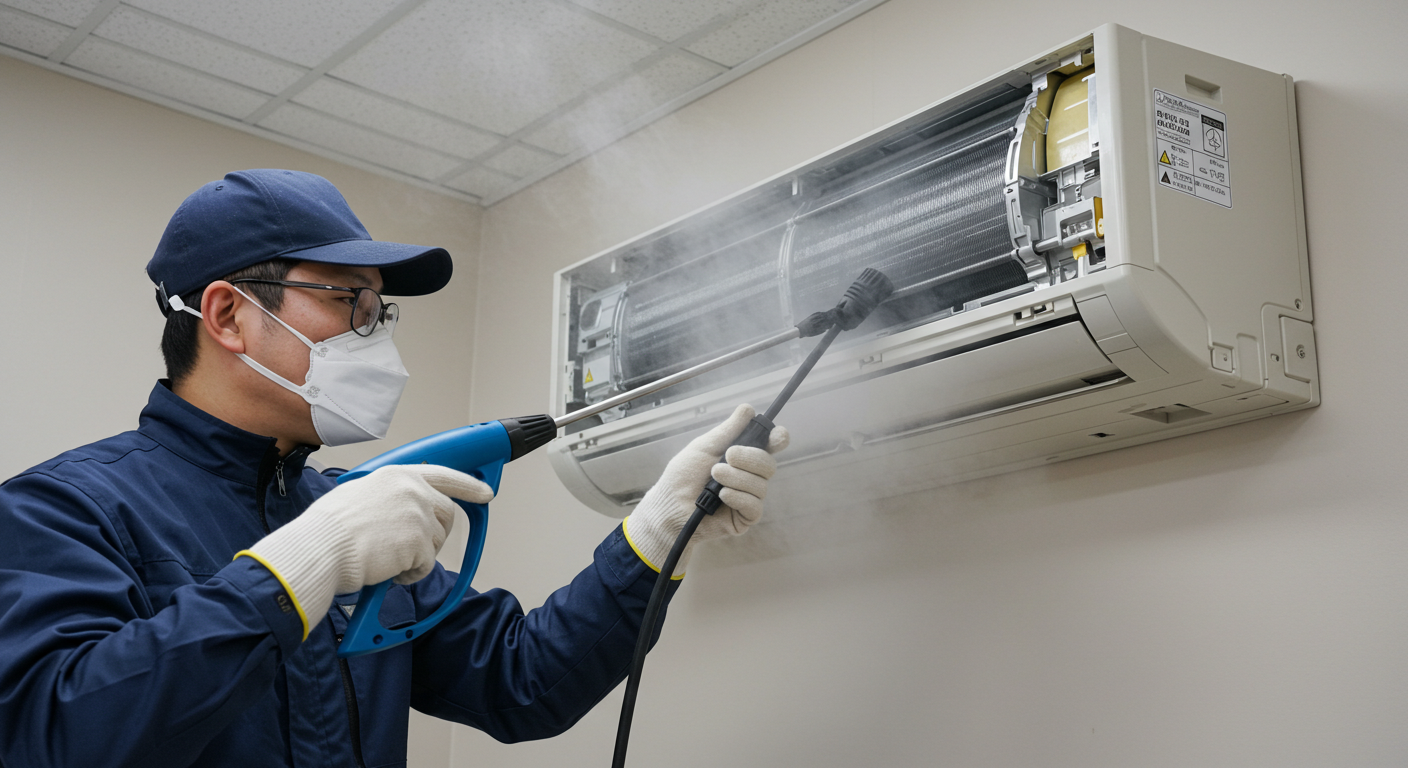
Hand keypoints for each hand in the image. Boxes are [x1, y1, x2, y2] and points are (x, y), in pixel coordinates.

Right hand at [242, 464, 492, 637]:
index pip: (444, 474)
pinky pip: (426, 565)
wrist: (321, 548)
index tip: (486, 493)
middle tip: (409, 551)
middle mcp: (413, 490)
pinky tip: (387, 571)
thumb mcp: (359, 495)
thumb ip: (388, 498)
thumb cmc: (328, 529)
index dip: (468, 484)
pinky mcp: (420, 542)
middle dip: (433, 536)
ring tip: (385, 559)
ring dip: (416, 557)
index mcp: (397, 475)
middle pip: (445, 515)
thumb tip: (398, 515)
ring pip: (436, 542)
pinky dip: (410, 574)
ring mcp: (419, 514)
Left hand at [624, 404, 788, 576]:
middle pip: (769, 464)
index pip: (770, 447)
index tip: (776, 436)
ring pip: (761, 485)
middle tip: (728, 455)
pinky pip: (754, 505)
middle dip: (750, 458)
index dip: (777, 439)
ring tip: (714, 475)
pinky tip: (721, 496)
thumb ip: (728, 430)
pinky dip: (738, 497)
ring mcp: (748, 498)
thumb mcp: (704, 447)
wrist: (668, 505)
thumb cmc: (682, 476)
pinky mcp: (744, 518)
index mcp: (742, 458)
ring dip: (737, 477)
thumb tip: (747, 409)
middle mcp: (749, 477)